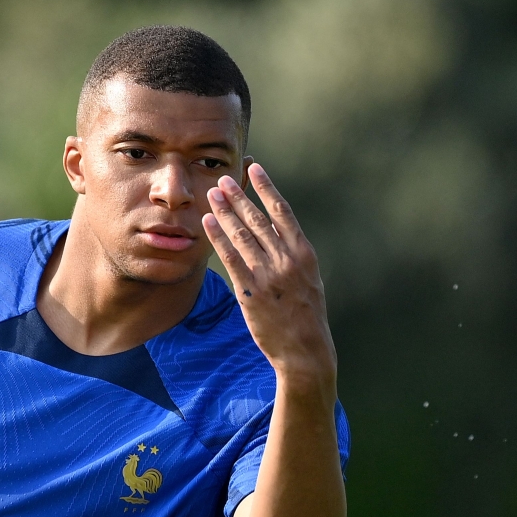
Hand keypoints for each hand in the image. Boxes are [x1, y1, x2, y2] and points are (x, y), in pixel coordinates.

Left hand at [202, 164, 335, 391]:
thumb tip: (272, 230)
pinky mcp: (251, 291)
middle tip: (223, 177)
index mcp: (304, 253)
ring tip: (212, 193)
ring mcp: (268, 274)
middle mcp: (287, 259)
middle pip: (258, 218)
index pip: (282, 211)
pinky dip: (218, 237)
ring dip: (225, 210)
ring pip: (242, 234)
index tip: (254, 168)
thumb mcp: (308, 279)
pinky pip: (231, 257)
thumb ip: (292, 253)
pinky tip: (208, 222)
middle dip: (238, 195)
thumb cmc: (306, 314)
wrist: (305, 349)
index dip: (266, 187)